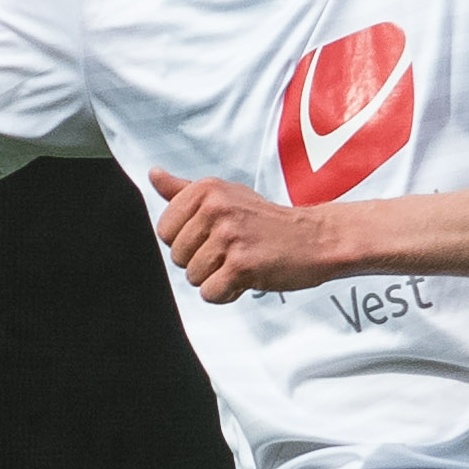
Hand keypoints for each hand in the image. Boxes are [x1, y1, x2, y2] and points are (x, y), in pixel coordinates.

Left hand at [147, 167, 335, 300]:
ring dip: (216, 278)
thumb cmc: (268, 221)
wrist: (315, 238)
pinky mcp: (242, 266)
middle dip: (201, 262)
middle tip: (232, 251)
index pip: (164, 230)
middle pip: (177, 257)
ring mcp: (230, 237)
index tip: (212, 236)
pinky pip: (211, 293)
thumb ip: (184, 190)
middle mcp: (216, 209)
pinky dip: (227, 293)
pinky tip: (245, 278)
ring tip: (241, 263)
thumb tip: (153, 175)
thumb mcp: (225, 195)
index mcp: (207, 190)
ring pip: (193, 277)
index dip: (186, 242)